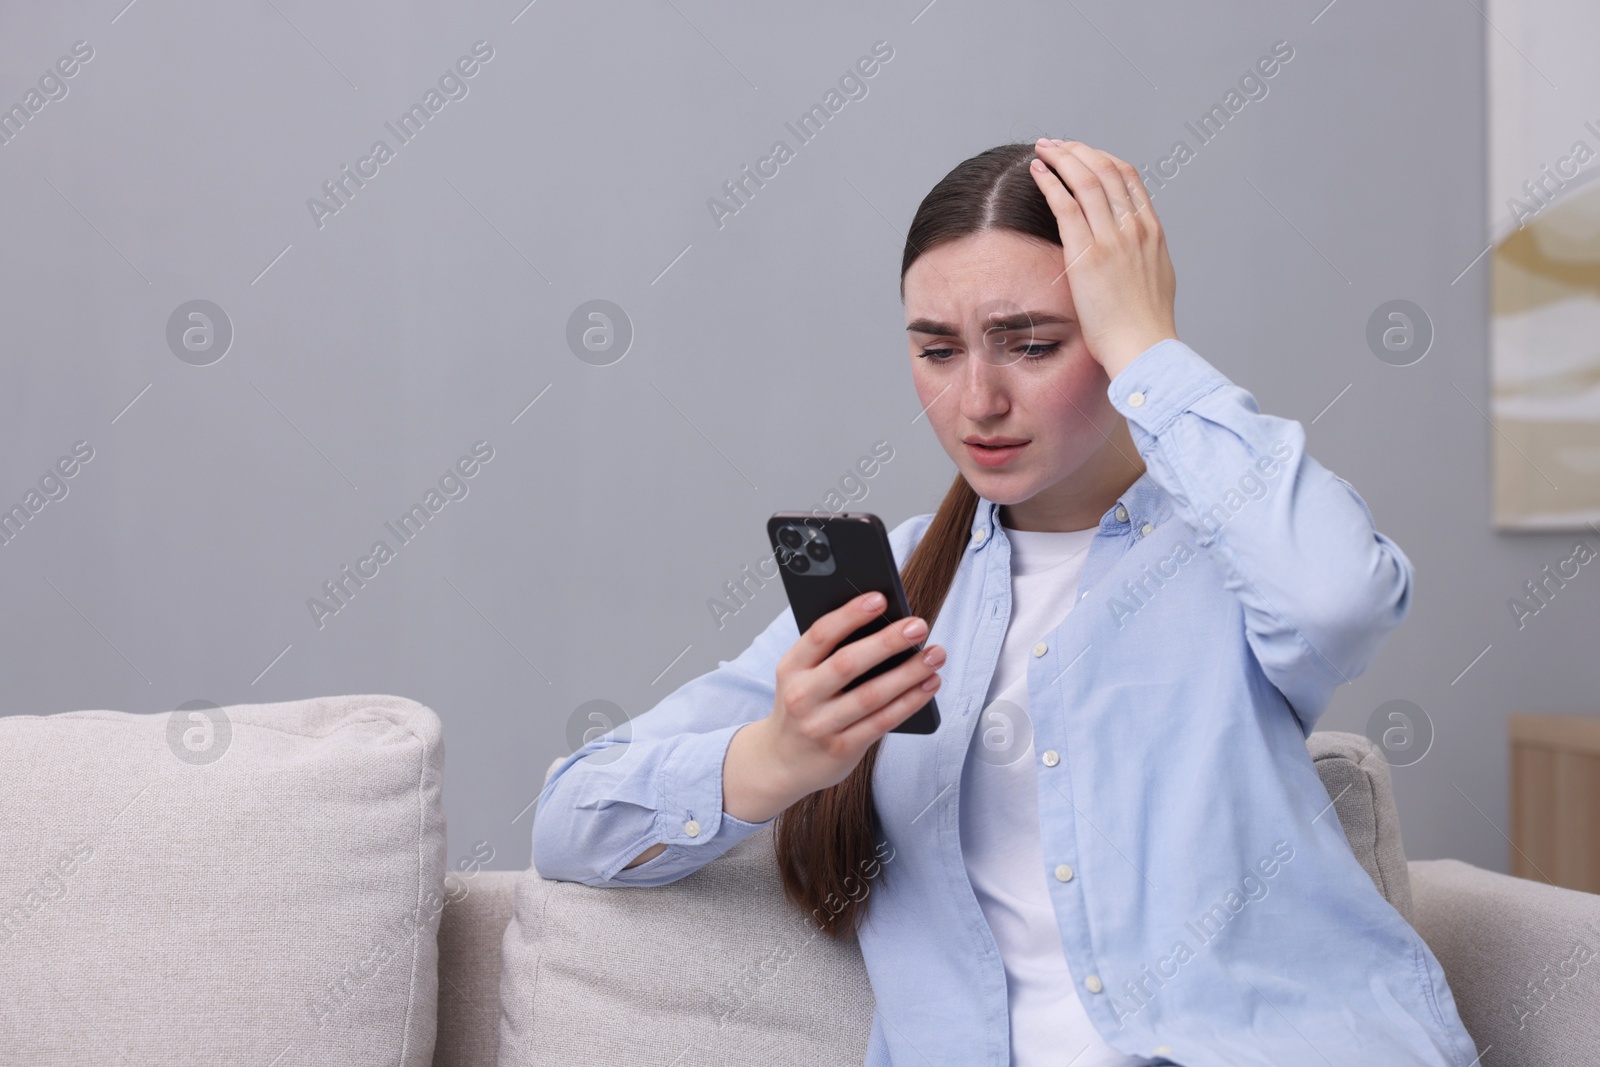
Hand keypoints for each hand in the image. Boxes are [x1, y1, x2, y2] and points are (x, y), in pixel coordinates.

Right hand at [733, 591, 944, 815]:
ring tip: (934, 655)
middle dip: (887, 642)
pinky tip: (929, 685)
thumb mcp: (801, 676)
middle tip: (918, 626)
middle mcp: (802, 696)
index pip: (820, 634)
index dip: (850, 615)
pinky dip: (910, 701)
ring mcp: (821, 725)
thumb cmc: (802, 707)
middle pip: (848, 663)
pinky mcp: (842, 748)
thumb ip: (830, 653)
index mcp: (791, 668)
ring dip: (908, 673)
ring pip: (872, 695)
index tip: (880, 598)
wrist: (780, 761)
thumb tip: (884, 624)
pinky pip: (882, 721)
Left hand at [1028, 138, 1177, 378]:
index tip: (1082, 154)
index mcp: (1152, 231)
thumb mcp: (1154, 282)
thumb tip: (1130, 255)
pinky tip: (1036, 171)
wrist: (1144, 348)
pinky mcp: (1087, 254)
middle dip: (1078, 151)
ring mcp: (1112, 238)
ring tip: (1042, 149)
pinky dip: (1050, 182)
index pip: (1128, 177)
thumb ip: (1142, 259)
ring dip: (1061, 158)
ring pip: (1085, 180)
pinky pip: (1065, 205)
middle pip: (1105, 170)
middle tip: (1057, 144)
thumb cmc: (1144, 328)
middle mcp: (1134, 227)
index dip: (1102, 159)